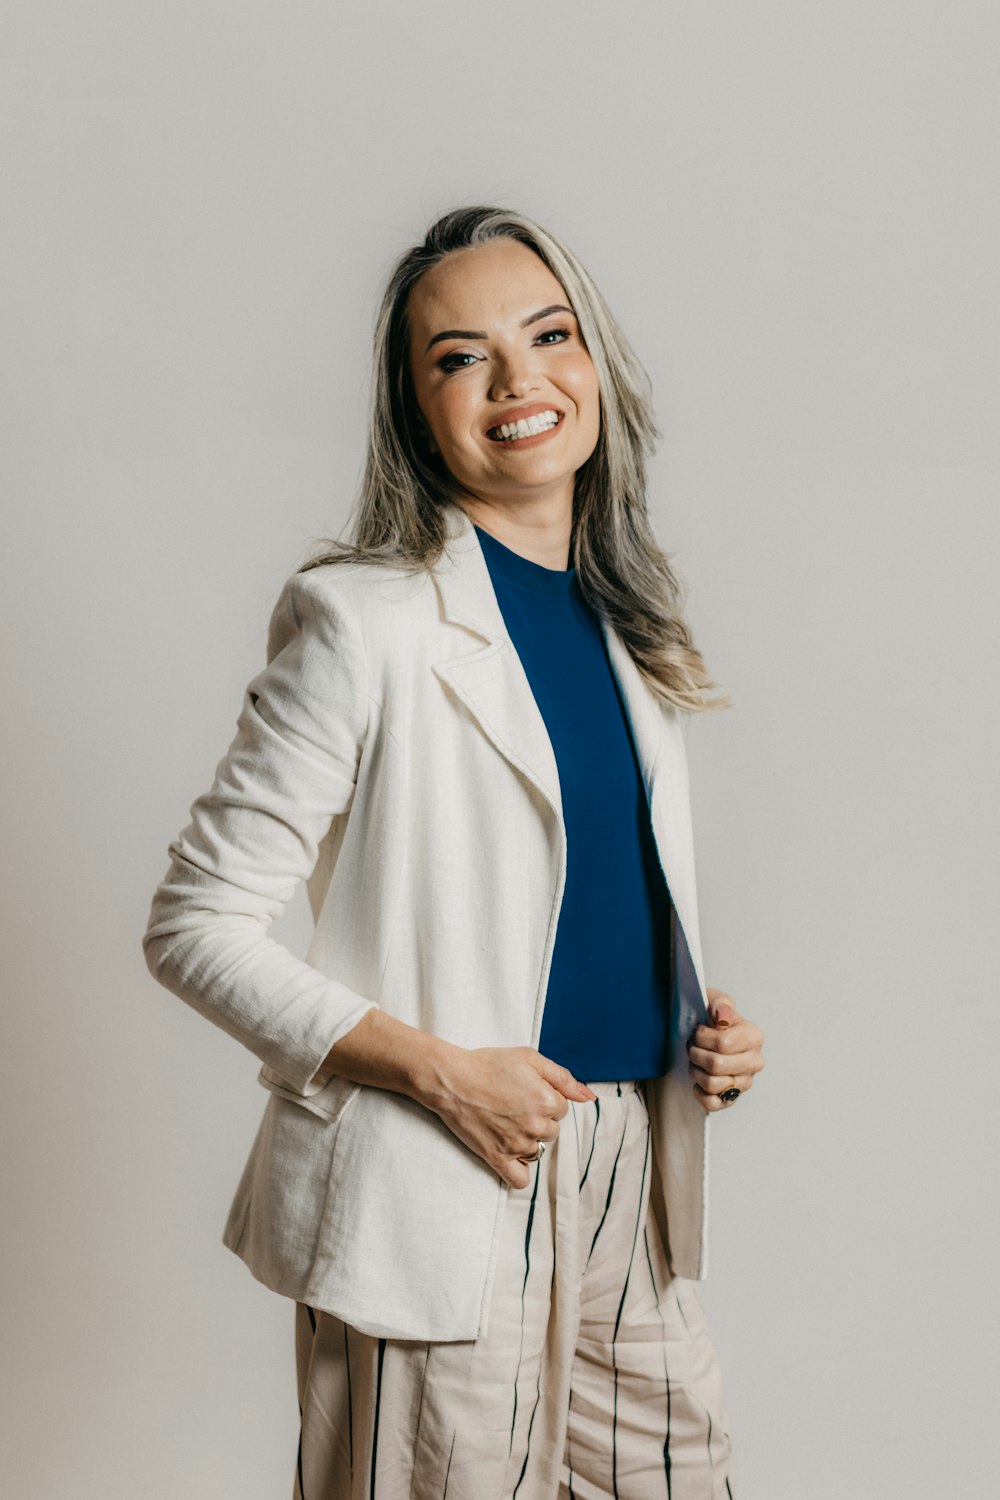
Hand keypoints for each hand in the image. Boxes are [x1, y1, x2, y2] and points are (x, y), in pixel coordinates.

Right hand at [427, 1046, 597, 1188]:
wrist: (451, 1079)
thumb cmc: (489, 1064)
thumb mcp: (530, 1058)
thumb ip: (563, 1078)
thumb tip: (589, 1097)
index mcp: (547, 1100)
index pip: (562, 1108)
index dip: (545, 1097)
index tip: (524, 1091)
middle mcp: (536, 1125)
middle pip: (552, 1130)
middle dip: (538, 1119)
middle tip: (513, 1104)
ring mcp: (517, 1144)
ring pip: (538, 1150)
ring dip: (528, 1139)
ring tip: (507, 1122)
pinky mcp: (497, 1158)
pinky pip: (520, 1180)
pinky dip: (520, 1171)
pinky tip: (513, 1156)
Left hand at [687, 988, 764, 1111]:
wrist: (707, 1032)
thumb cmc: (712, 1017)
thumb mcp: (714, 1000)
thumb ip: (720, 1004)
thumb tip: (722, 1018)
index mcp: (754, 1036)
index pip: (723, 1043)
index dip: (702, 1037)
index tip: (698, 1031)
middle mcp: (755, 1061)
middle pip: (716, 1065)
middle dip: (696, 1054)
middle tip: (692, 1046)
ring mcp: (745, 1082)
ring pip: (712, 1084)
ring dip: (695, 1071)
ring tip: (695, 1060)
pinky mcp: (733, 1098)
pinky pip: (712, 1103)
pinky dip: (699, 1092)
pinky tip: (698, 1079)